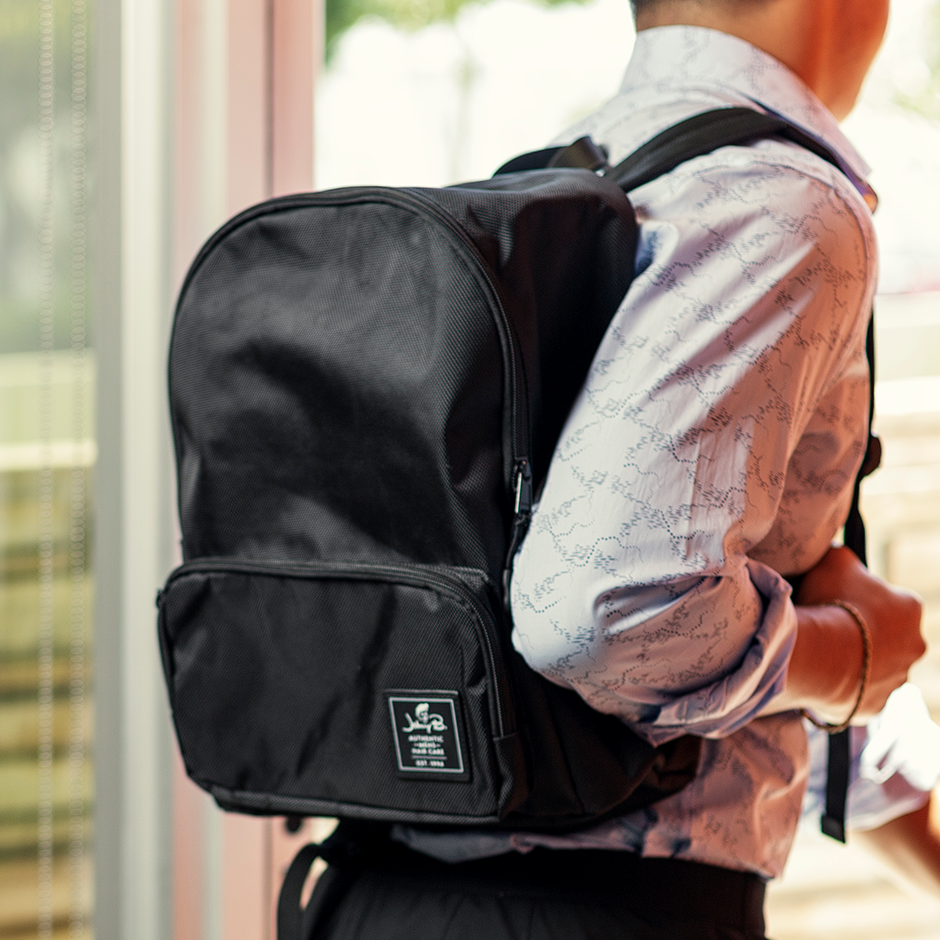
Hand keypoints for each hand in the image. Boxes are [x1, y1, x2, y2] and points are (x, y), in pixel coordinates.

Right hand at [795, 545, 924, 722]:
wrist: (819, 655)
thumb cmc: (830, 603)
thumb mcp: (835, 560)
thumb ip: (845, 556)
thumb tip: (842, 556)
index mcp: (911, 608)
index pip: (889, 600)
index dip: (860, 598)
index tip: (837, 600)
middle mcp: (914, 645)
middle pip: (887, 635)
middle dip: (862, 632)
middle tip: (830, 626)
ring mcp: (897, 679)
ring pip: (874, 666)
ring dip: (854, 660)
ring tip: (823, 652)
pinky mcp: (875, 706)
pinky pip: (858, 693)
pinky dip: (843, 686)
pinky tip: (822, 674)